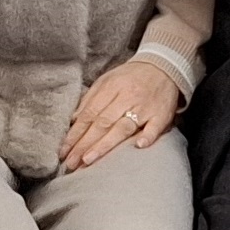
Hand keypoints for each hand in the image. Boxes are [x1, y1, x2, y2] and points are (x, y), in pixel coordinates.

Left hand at [57, 57, 184, 173]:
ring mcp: (145, 107)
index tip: (64, 151)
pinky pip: (155, 127)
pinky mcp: (162, 114)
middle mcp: (127, 97)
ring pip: (123, 128)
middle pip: (102, 123)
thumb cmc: (132, 77)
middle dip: (84, 144)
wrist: (164, 66)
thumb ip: (91, 98)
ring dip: (105, 145)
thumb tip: (74, 119)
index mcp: (112, 87)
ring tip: (88, 160)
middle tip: (71, 162)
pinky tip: (138, 147)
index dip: (75, 133)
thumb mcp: (108, 80)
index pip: (90, 114)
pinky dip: (147, 136)